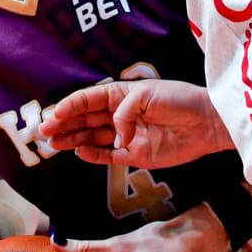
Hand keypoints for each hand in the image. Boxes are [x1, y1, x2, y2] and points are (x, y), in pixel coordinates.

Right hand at [39, 78, 231, 168]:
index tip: (53, 114)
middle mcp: (121, 115)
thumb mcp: (150, 95)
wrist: (208, 123)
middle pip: (85, 119)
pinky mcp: (136, 155)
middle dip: (64, 124)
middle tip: (43, 131)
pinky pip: (109, 156)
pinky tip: (79, 152)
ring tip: (53, 144)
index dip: (70, 106)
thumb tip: (116, 135)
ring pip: (93, 137)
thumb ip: (126, 112)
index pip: (89, 99)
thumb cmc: (181, 100)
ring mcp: (127, 136)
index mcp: (122, 95)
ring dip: (73, 139)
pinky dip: (94, 155)